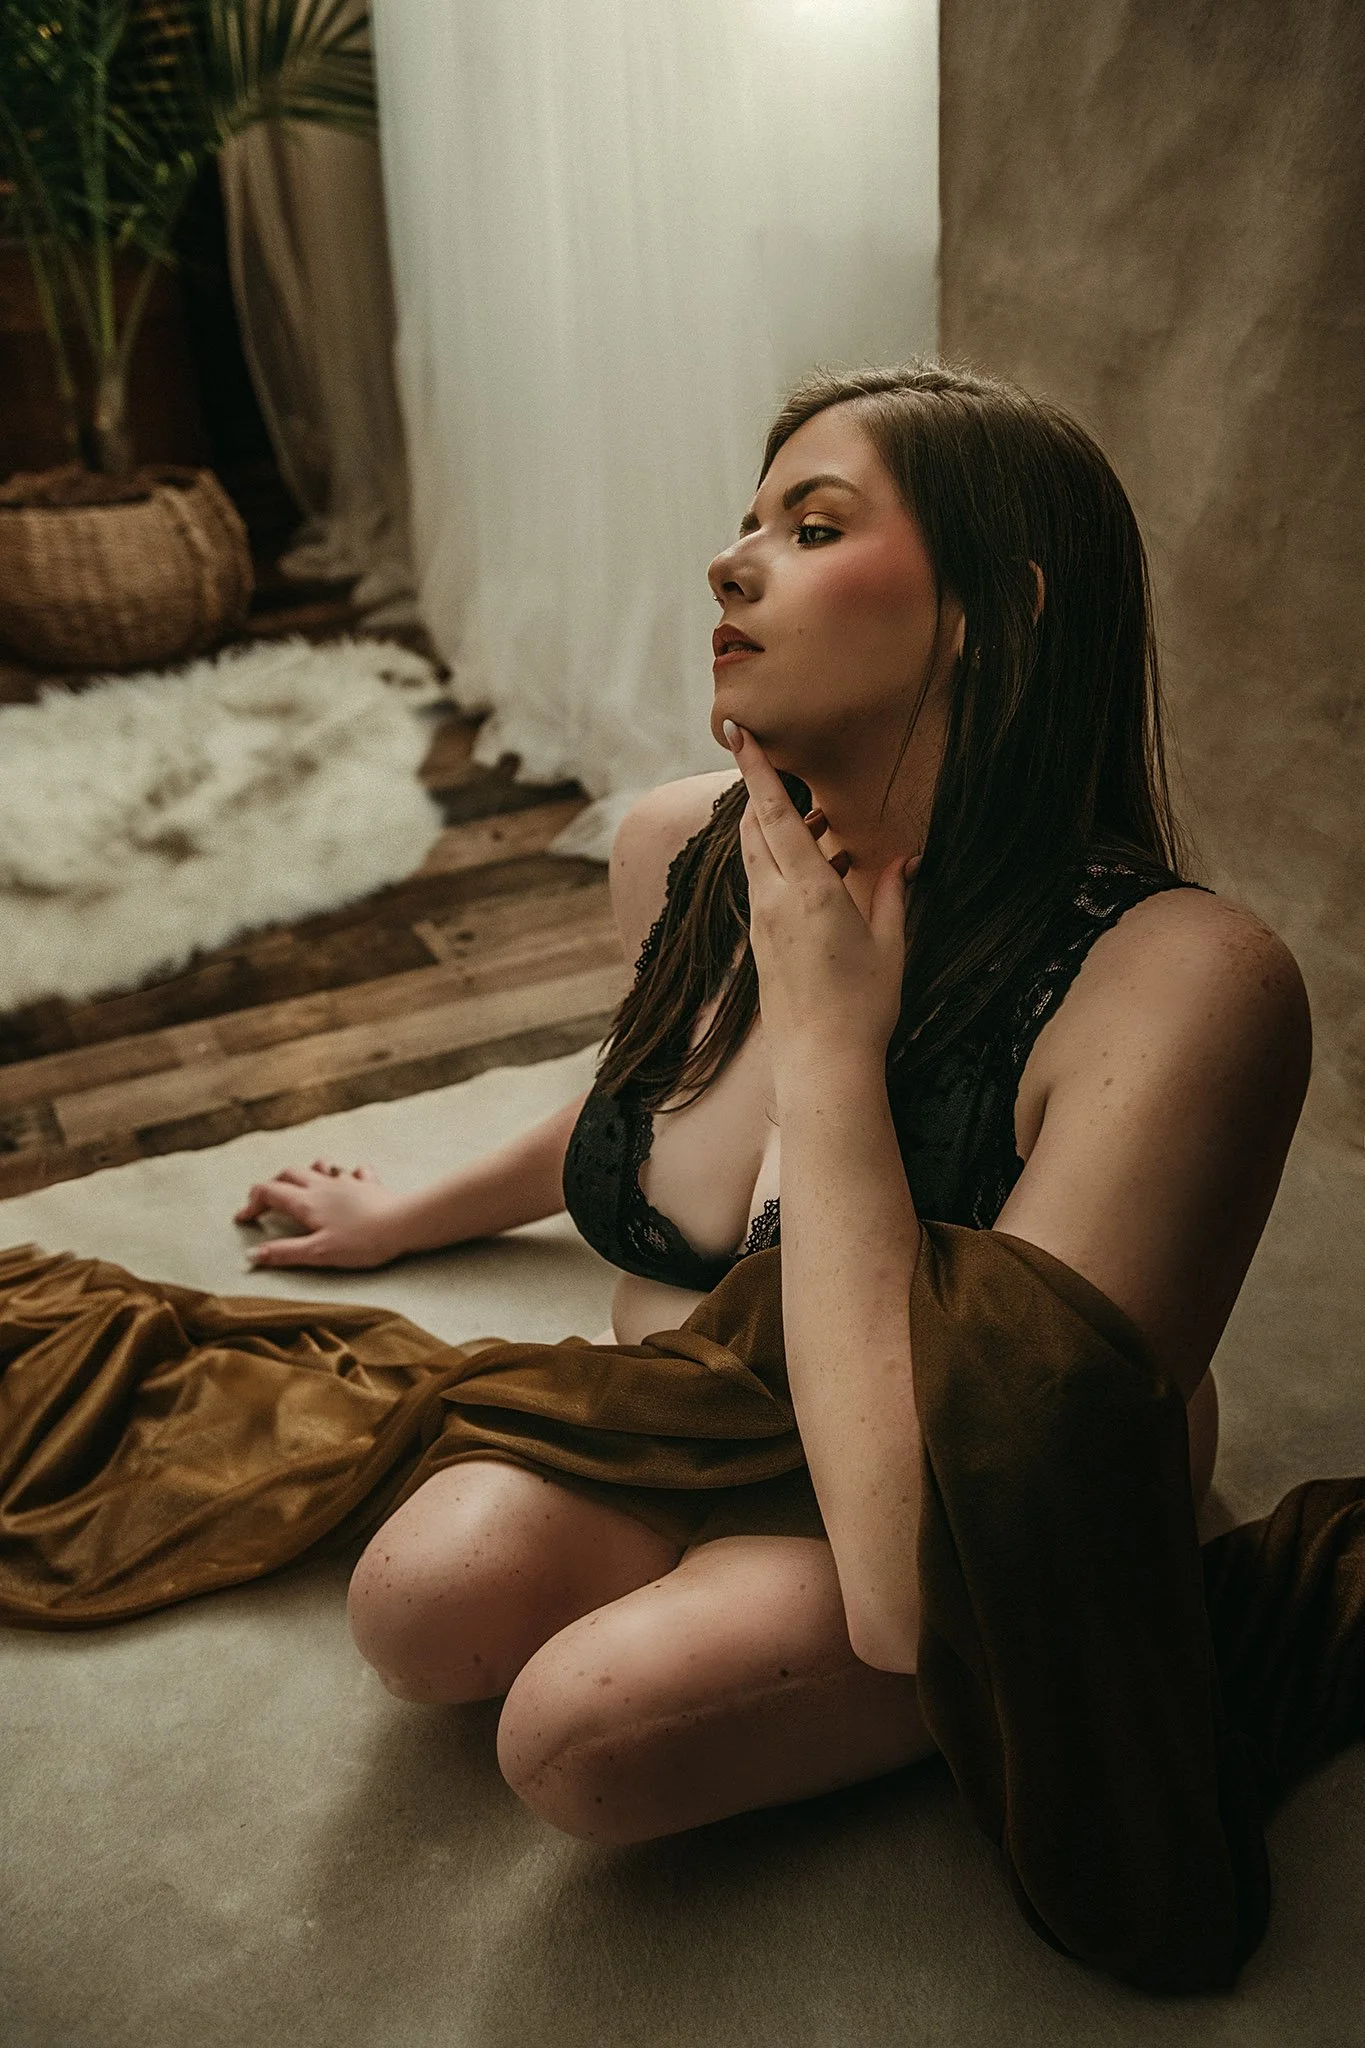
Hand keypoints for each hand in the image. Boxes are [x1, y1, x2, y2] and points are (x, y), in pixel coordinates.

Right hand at [233, 1158, 409, 1269]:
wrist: (403, 1224)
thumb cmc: (361, 1241)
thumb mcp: (318, 1253)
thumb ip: (284, 1252)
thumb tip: (253, 1255)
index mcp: (307, 1201)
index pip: (268, 1192)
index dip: (251, 1203)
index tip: (244, 1219)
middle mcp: (324, 1185)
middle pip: (289, 1173)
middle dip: (273, 1184)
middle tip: (267, 1202)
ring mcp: (348, 1182)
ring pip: (320, 1166)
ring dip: (307, 1171)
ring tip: (303, 1186)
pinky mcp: (369, 1184)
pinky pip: (355, 1171)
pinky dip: (347, 1174)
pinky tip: (350, 1182)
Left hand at [723, 719, 918, 1079]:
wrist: (821, 1063)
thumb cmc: (864, 1007)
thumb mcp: (893, 946)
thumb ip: (895, 896)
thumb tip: (907, 861)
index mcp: (809, 892)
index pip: (773, 816)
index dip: (756, 770)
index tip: (738, 733)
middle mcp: (775, 901)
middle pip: (756, 828)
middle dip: (764, 792)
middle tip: (785, 767)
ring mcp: (762, 922)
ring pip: (757, 856)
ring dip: (776, 830)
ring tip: (820, 825)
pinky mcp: (760, 943)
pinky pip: (764, 886)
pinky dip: (781, 865)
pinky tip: (818, 872)